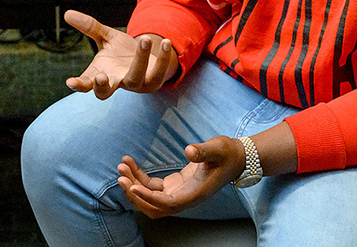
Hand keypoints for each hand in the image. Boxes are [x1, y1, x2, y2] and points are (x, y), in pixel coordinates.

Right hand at [64, 10, 177, 99]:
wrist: (147, 60)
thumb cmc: (121, 52)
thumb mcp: (105, 37)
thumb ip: (89, 27)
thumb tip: (67, 13)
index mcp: (100, 74)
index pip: (86, 83)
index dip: (79, 84)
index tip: (70, 82)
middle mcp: (116, 83)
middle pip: (105, 92)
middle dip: (102, 86)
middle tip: (100, 76)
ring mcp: (135, 85)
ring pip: (135, 78)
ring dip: (140, 60)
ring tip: (144, 40)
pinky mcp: (153, 82)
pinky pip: (158, 73)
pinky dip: (162, 57)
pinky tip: (165, 42)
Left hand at [117, 136, 246, 218]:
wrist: (236, 158)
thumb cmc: (228, 153)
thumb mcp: (218, 148)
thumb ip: (203, 151)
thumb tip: (189, 151)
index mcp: (196, 194)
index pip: (168, 204)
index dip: (149, 198)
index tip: (132, 186)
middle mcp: (185, 198)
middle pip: (155, 208)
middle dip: (136, 195)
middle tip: (121, 175)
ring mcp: (179, 193)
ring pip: (151, 198)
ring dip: (134, 185)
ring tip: (122, 165)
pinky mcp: (174, 185)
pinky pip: (152, 187)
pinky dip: (139, 177)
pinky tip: (130, 163)